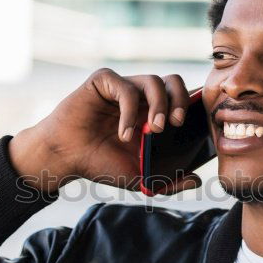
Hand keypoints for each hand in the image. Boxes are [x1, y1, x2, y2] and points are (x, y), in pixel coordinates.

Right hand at [8, 68, 202, 194]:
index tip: (193, 125)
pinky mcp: (103, 81)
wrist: (65, 159)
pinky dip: (129, 111)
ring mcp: (122, 87)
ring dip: (158, 105)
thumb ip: (168, 181)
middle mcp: (140, 96)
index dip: (192, 105)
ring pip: (153, 81)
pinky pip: (125, 87)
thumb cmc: (100, 164)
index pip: (181, 98)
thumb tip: (197, 181)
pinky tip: (123, 133)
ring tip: (153, 130)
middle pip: (173, 81)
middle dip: (180, 100)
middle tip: (175, 123)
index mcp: (152, 113)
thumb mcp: (140, 178)